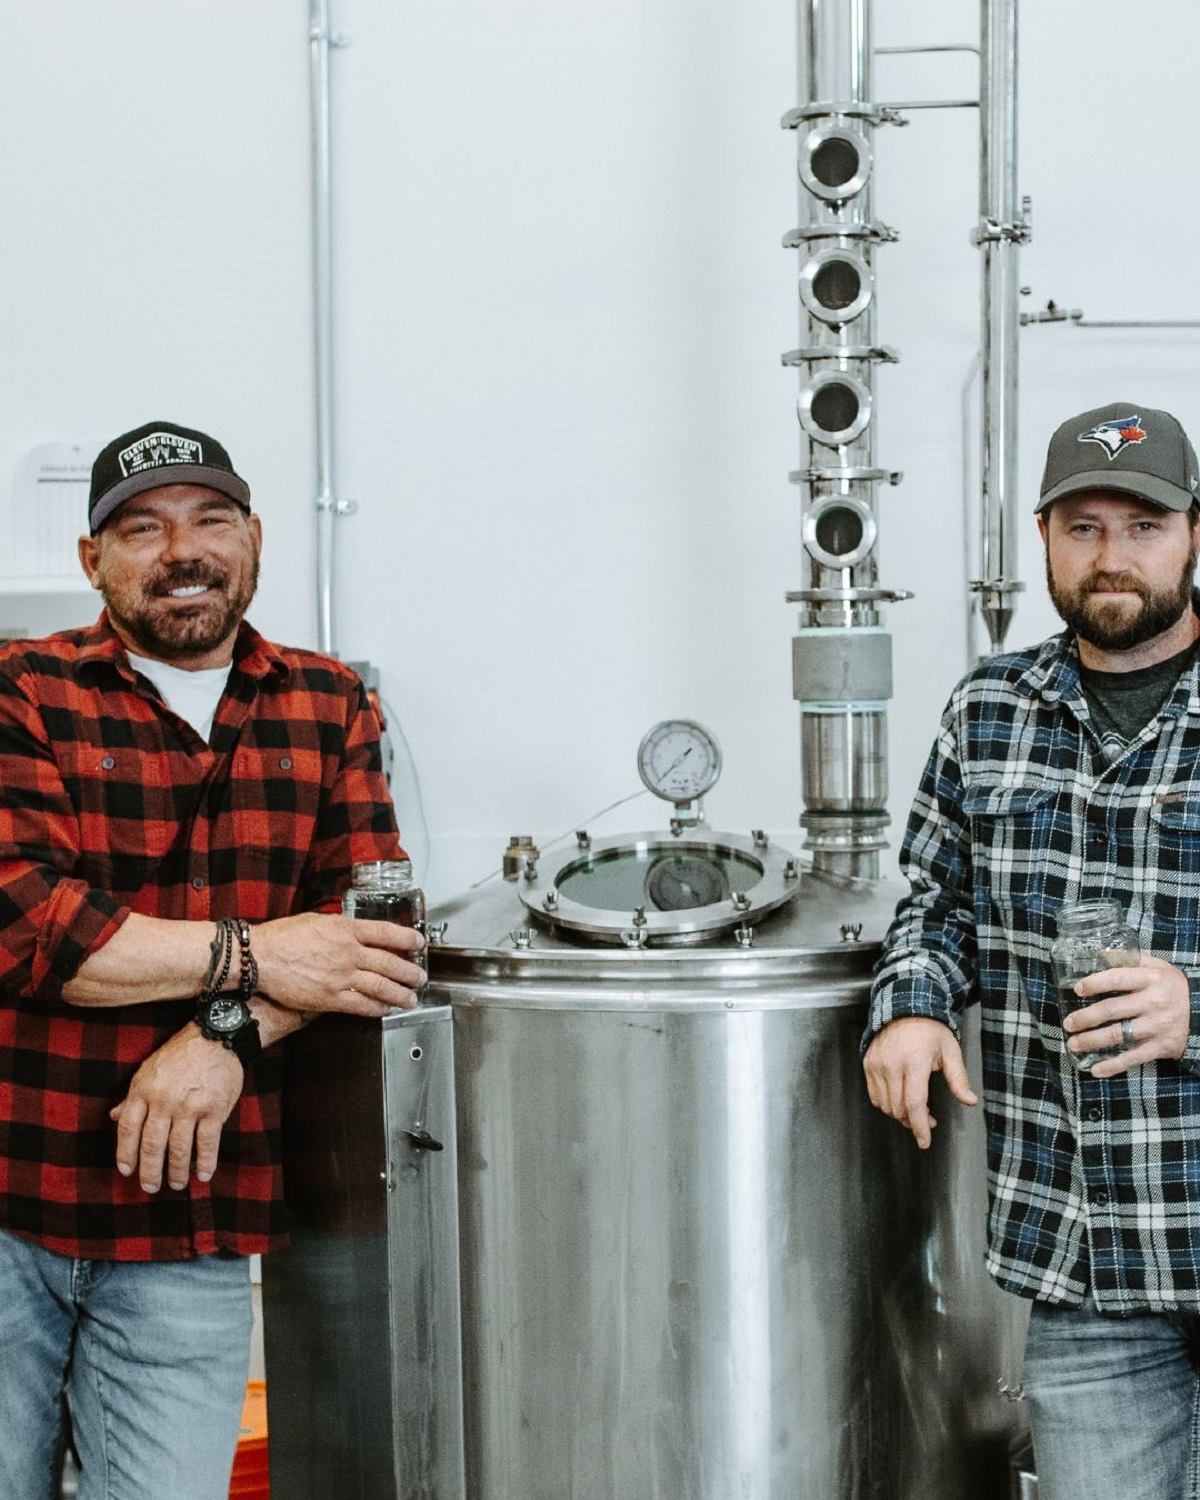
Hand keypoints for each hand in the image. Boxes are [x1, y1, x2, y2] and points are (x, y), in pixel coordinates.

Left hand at [110, 1024, 243, 1192]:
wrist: (216, 1036)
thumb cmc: (180, 1054)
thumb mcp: (149, 1071)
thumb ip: (133, 1097)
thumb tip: (115, 1117)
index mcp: (144, 1090)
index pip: (129, 1129)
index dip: (126, 1153)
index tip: (127, 1171)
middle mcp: (164, 1100)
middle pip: (152, 1144)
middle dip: (150, 1171)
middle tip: (150, 1187)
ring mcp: (190, 1106)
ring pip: (178, 1148)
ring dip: (176, 1172)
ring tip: (176, 1184)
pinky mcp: (214, 1108)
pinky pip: (207, 1142)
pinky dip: (204, 1161)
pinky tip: (202, 1174)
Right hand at [254, 912, 424, 1017]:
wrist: (259, 957)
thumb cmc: (282, 937)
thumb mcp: (316, 920)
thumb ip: (340, 927)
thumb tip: (355, 931)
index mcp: (346, 929)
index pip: (386, 932)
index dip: (407, 938)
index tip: (418, 943)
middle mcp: (348, 952)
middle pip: (389, 962)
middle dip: (410, 972)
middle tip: (420, 977)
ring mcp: (341, 976)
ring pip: (381, 986)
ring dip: (400, 994)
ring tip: (411, 998)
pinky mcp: (330, 997)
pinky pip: (361, 1005)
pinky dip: (377, 1008)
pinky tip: (384, 1009)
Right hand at [863, 1016, 978, 1149]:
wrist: (904, 1007)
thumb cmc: (930, 1030)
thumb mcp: (950, 1051)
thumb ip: (959, 1079)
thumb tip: (970, 1101)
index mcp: (914, 1062)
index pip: (914, 1103)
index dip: (920, 1127)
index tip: (925, 1142)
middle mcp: (892, 1064)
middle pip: (899, 1108)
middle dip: (914, 1122)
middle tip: (929, 1119)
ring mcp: (877, 1064)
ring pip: (885, 1105)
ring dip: (901, 1114)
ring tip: (916, 1108)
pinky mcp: (868, 1064)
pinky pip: (874, 1096)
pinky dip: (887, 1104)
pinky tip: (900, 1098)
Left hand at [1065, 955, 1189, 1077]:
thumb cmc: (1174, 987)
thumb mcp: (1158, 967)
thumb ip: (1130, 959)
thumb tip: (1098, 954)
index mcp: (1151, 979)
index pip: (1117, 979)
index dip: (1095, 983)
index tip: (1077, 989)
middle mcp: (1154, 1002)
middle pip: (1112, 1009)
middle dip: (1085, 1017)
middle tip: (1068, 1023)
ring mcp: (1157, 1026)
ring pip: (1118, 1035)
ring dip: (1092, 1041)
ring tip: (1072, 1044)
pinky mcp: (1161, 1047)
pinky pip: (1133, 1058)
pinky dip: (1113, 1065)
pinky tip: (1095, 1069)